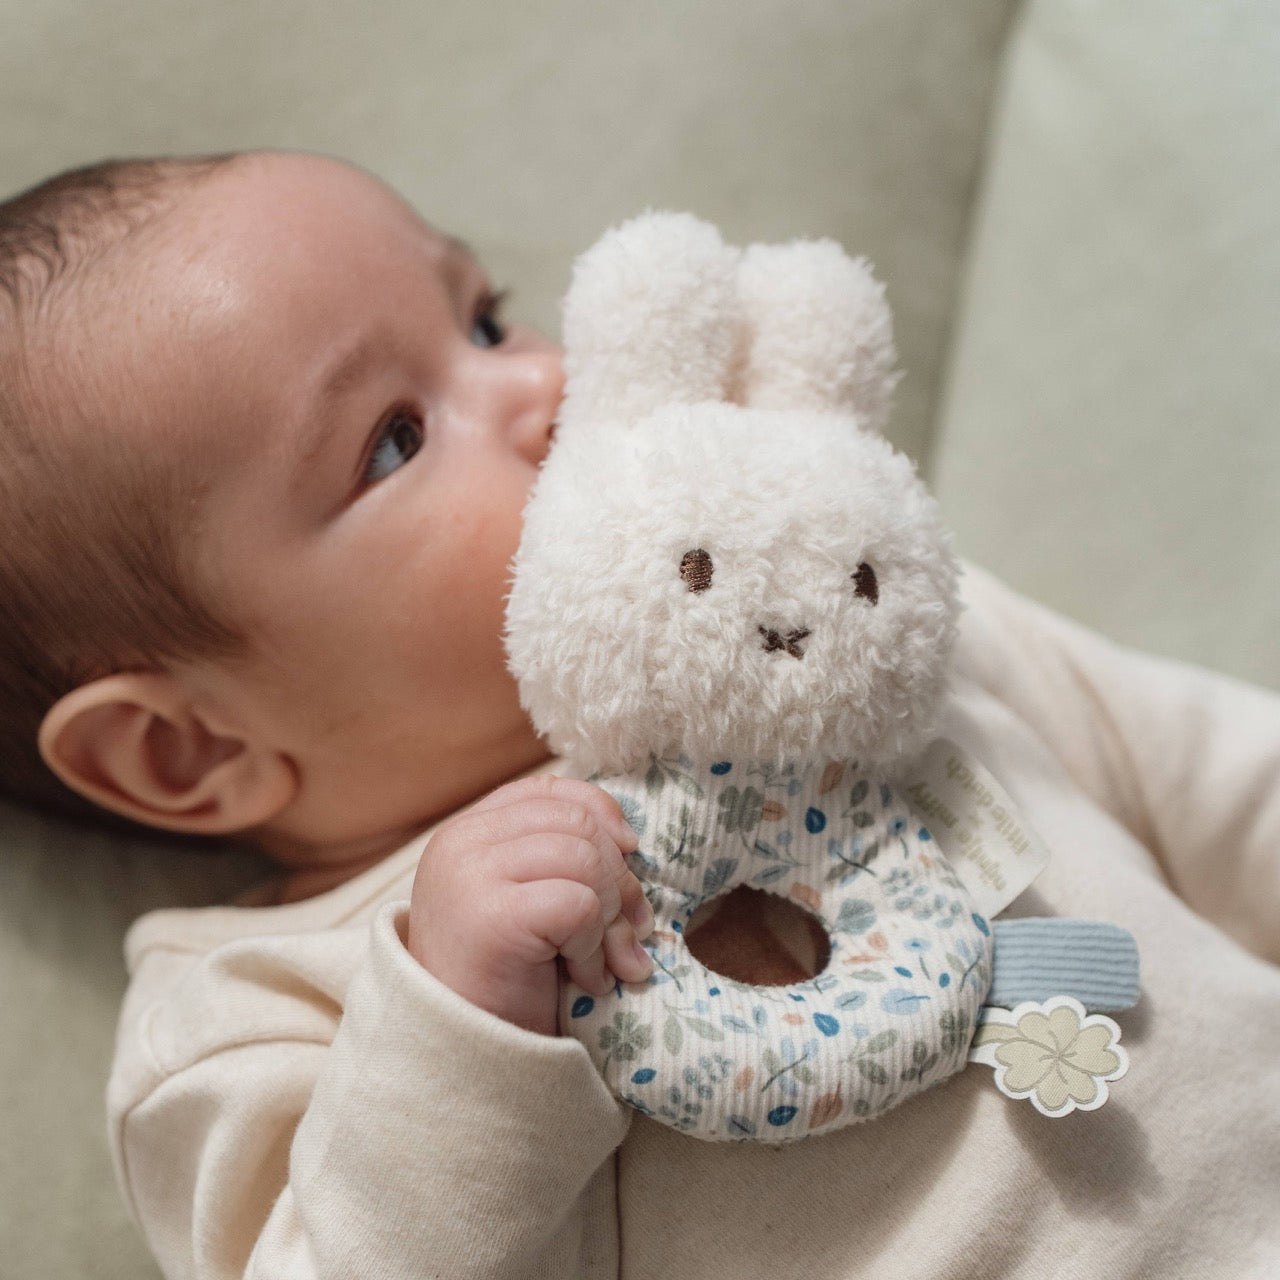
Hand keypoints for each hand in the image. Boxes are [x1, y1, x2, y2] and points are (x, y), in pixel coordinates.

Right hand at [406, 774, 654, 1035]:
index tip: (628, 855)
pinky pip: (578, 905)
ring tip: (604, 964)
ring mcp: (470, 875)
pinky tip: (585, 979)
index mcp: (469, 832)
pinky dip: (596, 947)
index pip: (551, 791)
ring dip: (610, 920)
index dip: (602, 815)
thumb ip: (561, 858)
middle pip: (578, 824)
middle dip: (619, 880)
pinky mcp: (490, 916)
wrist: (462, 1058)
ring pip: (585, 860)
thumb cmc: (504, 981)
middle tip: (630, 934)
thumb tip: (631, 839)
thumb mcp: (531, 901)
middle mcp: (461, 843)